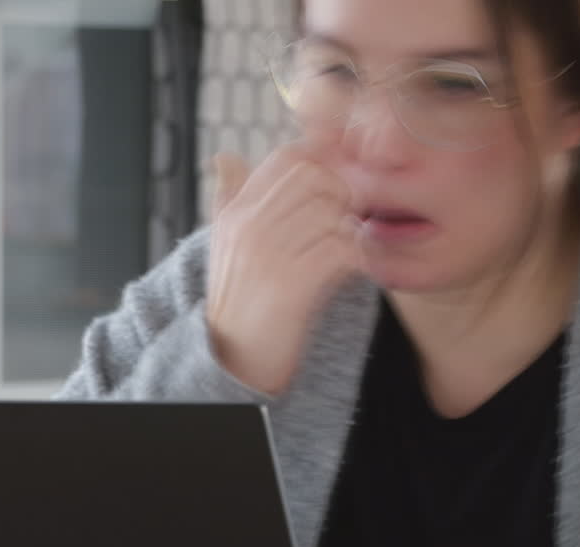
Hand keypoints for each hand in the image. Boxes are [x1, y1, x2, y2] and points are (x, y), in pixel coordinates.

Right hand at [205, 143, 363, 395]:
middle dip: (340, 193)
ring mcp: (270, 255)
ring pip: (331, 213)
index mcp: (236, 212)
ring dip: (350, 229)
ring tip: (348, 247)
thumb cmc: (237, 298)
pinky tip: (352, 268)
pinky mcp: (292, 286)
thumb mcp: (224, 242)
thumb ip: (228, 196)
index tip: (335, 188)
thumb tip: (224, 157)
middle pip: (313, 177)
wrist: (232, 356)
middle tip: (346, 218)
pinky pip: (340, 250)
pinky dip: (355, 257)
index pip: (286, 159)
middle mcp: (250, 227)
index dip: (322, 164)